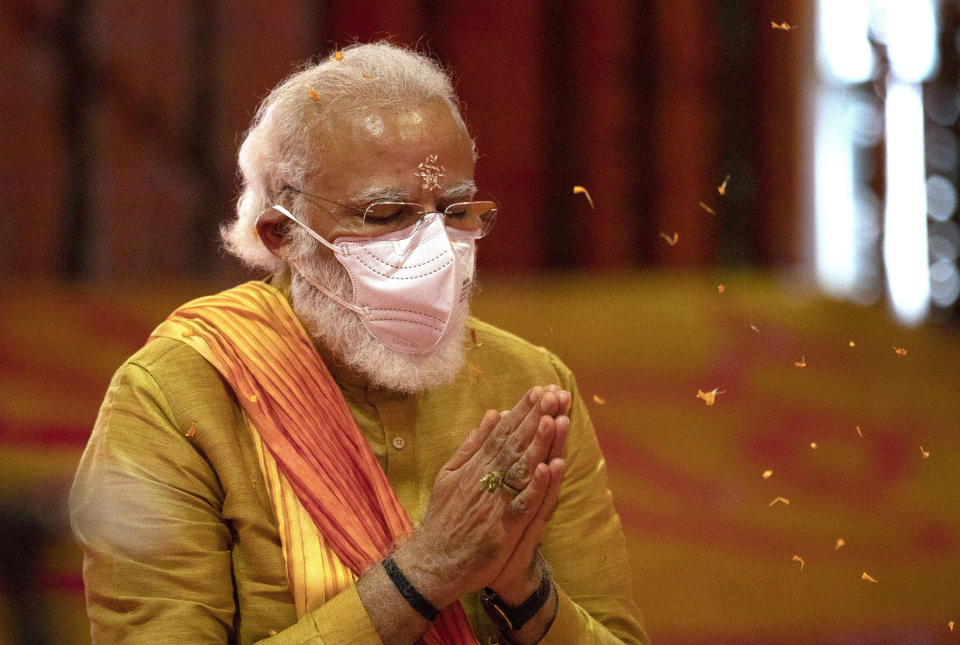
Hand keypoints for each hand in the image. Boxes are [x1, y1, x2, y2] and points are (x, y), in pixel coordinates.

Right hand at [394, 385, 568, 607]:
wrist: (432, 563)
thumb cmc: (442, 520)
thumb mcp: (449, 474)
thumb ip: (472, 445)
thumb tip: (493, 414)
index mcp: (475, 466)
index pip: (503, 432)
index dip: (523, 411)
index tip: (540, 390)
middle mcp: (485, 479)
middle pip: (515, 444)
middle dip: (536, 417)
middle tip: (554, 393)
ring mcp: (494, 504)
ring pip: (520, 468)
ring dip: (539, 443)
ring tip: (554, 417)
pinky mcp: (501, 530)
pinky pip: (522, 504)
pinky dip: (535, 486)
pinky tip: (548, 467)